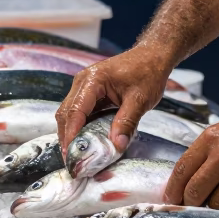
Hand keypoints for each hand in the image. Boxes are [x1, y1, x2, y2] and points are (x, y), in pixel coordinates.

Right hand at [56, 44, 175, 154]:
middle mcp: (83, 81)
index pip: (75, 111)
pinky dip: (80, 127)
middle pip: (66, 113)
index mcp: (93, 80)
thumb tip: (116, 145)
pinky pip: (79, 112)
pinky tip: (85, 141)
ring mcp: (84, 86)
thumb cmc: (148, 73)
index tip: (71, 155)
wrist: (152, 56)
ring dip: (71, 133)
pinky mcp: (89, 92)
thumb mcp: (140, 99)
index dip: (71, 134)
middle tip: (72, 161)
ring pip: (69, 113)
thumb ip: (127, 122)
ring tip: (77, 155)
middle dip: (67, 137)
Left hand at [163, 106, 218, 214]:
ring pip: (215, 206)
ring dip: (214, 210)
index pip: (181, 171)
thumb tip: (185, 180)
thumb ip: (206, 153)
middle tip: (193, 207)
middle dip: (190, 204)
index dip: (172, 190)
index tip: (170, 200)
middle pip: (194, 193)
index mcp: (212, 139)